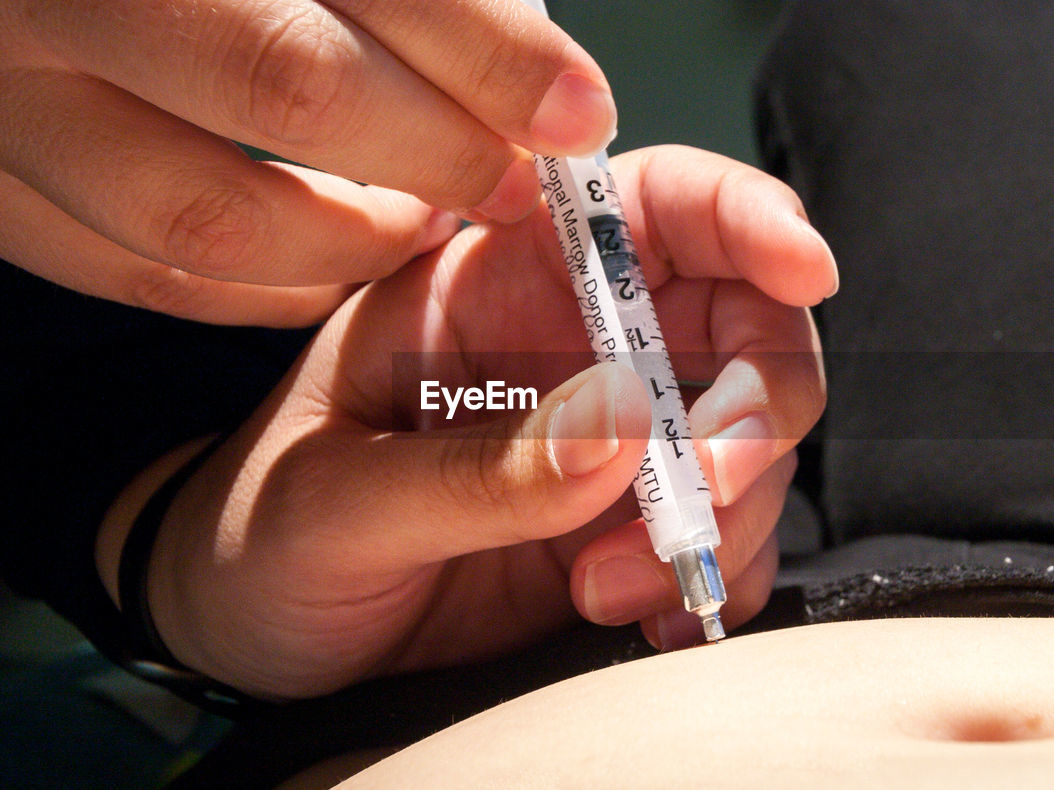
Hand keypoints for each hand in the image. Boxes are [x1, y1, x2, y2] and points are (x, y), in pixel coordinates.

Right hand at [0, 0, 614, 324]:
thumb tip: (524, 52)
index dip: (486, 47)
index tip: (575, 107)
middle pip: (286, 85)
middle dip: (437, 149)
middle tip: (512, 183)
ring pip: (205, 217)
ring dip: (352, 241)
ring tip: (422, 221)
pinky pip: (141, 277)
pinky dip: (264, 288)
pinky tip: (330, 261)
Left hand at [98, 146, 835, 698]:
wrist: (251, 626)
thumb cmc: (262, 527)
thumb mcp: (335, 500)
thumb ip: (475, 470)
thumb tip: (624, 423)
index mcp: (500, 277)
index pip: (653, 205)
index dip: (746, 217)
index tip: (802, 270)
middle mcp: (578, 343)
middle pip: (744, 326)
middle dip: (757, 409)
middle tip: (700, 493)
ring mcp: (612, 438)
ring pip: (750, 444)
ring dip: (720, 518)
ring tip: (605, 588)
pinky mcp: (625, 524)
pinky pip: (721, 535)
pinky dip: (712, 577)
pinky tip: (643, 615)